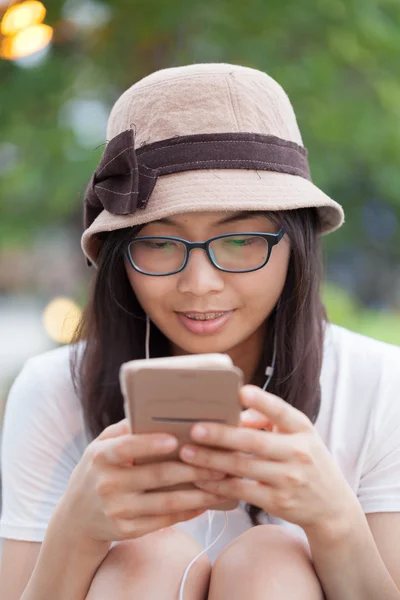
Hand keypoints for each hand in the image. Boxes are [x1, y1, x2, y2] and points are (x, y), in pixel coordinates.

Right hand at [62, 418, 227, 547]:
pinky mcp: (128, 530)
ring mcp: (117, 510)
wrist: (76, 518)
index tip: (176, 439)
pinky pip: (165, 520)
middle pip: (157, 475)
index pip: (127, 447)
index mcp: (102, 456)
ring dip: (199, 493)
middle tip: (220, 462)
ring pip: (167, 501)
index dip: (151, 443)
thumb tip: (155, 408)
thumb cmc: (97, 470)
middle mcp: (108, 484)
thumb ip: (125, 429)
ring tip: (222, 483)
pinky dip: (188, 511)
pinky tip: (206, 502)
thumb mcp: (100, 446)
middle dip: (193, 469)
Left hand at [179, 385, 360, 535]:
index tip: (241, 392)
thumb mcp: (298, 435)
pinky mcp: (278, 501)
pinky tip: (199, 479)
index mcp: (303, 429)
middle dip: (222, 435)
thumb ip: (269, 419)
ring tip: (186, 453)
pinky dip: (218, 485)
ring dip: (211, 460)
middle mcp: (298, 452)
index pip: (282, 412)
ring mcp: (288, 479)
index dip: (262, 402)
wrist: (332, 506)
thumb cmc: (307, 461)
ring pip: (243, 467)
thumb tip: (238, 413)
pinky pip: (241, 491)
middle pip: (254, 442)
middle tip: (195, 429)